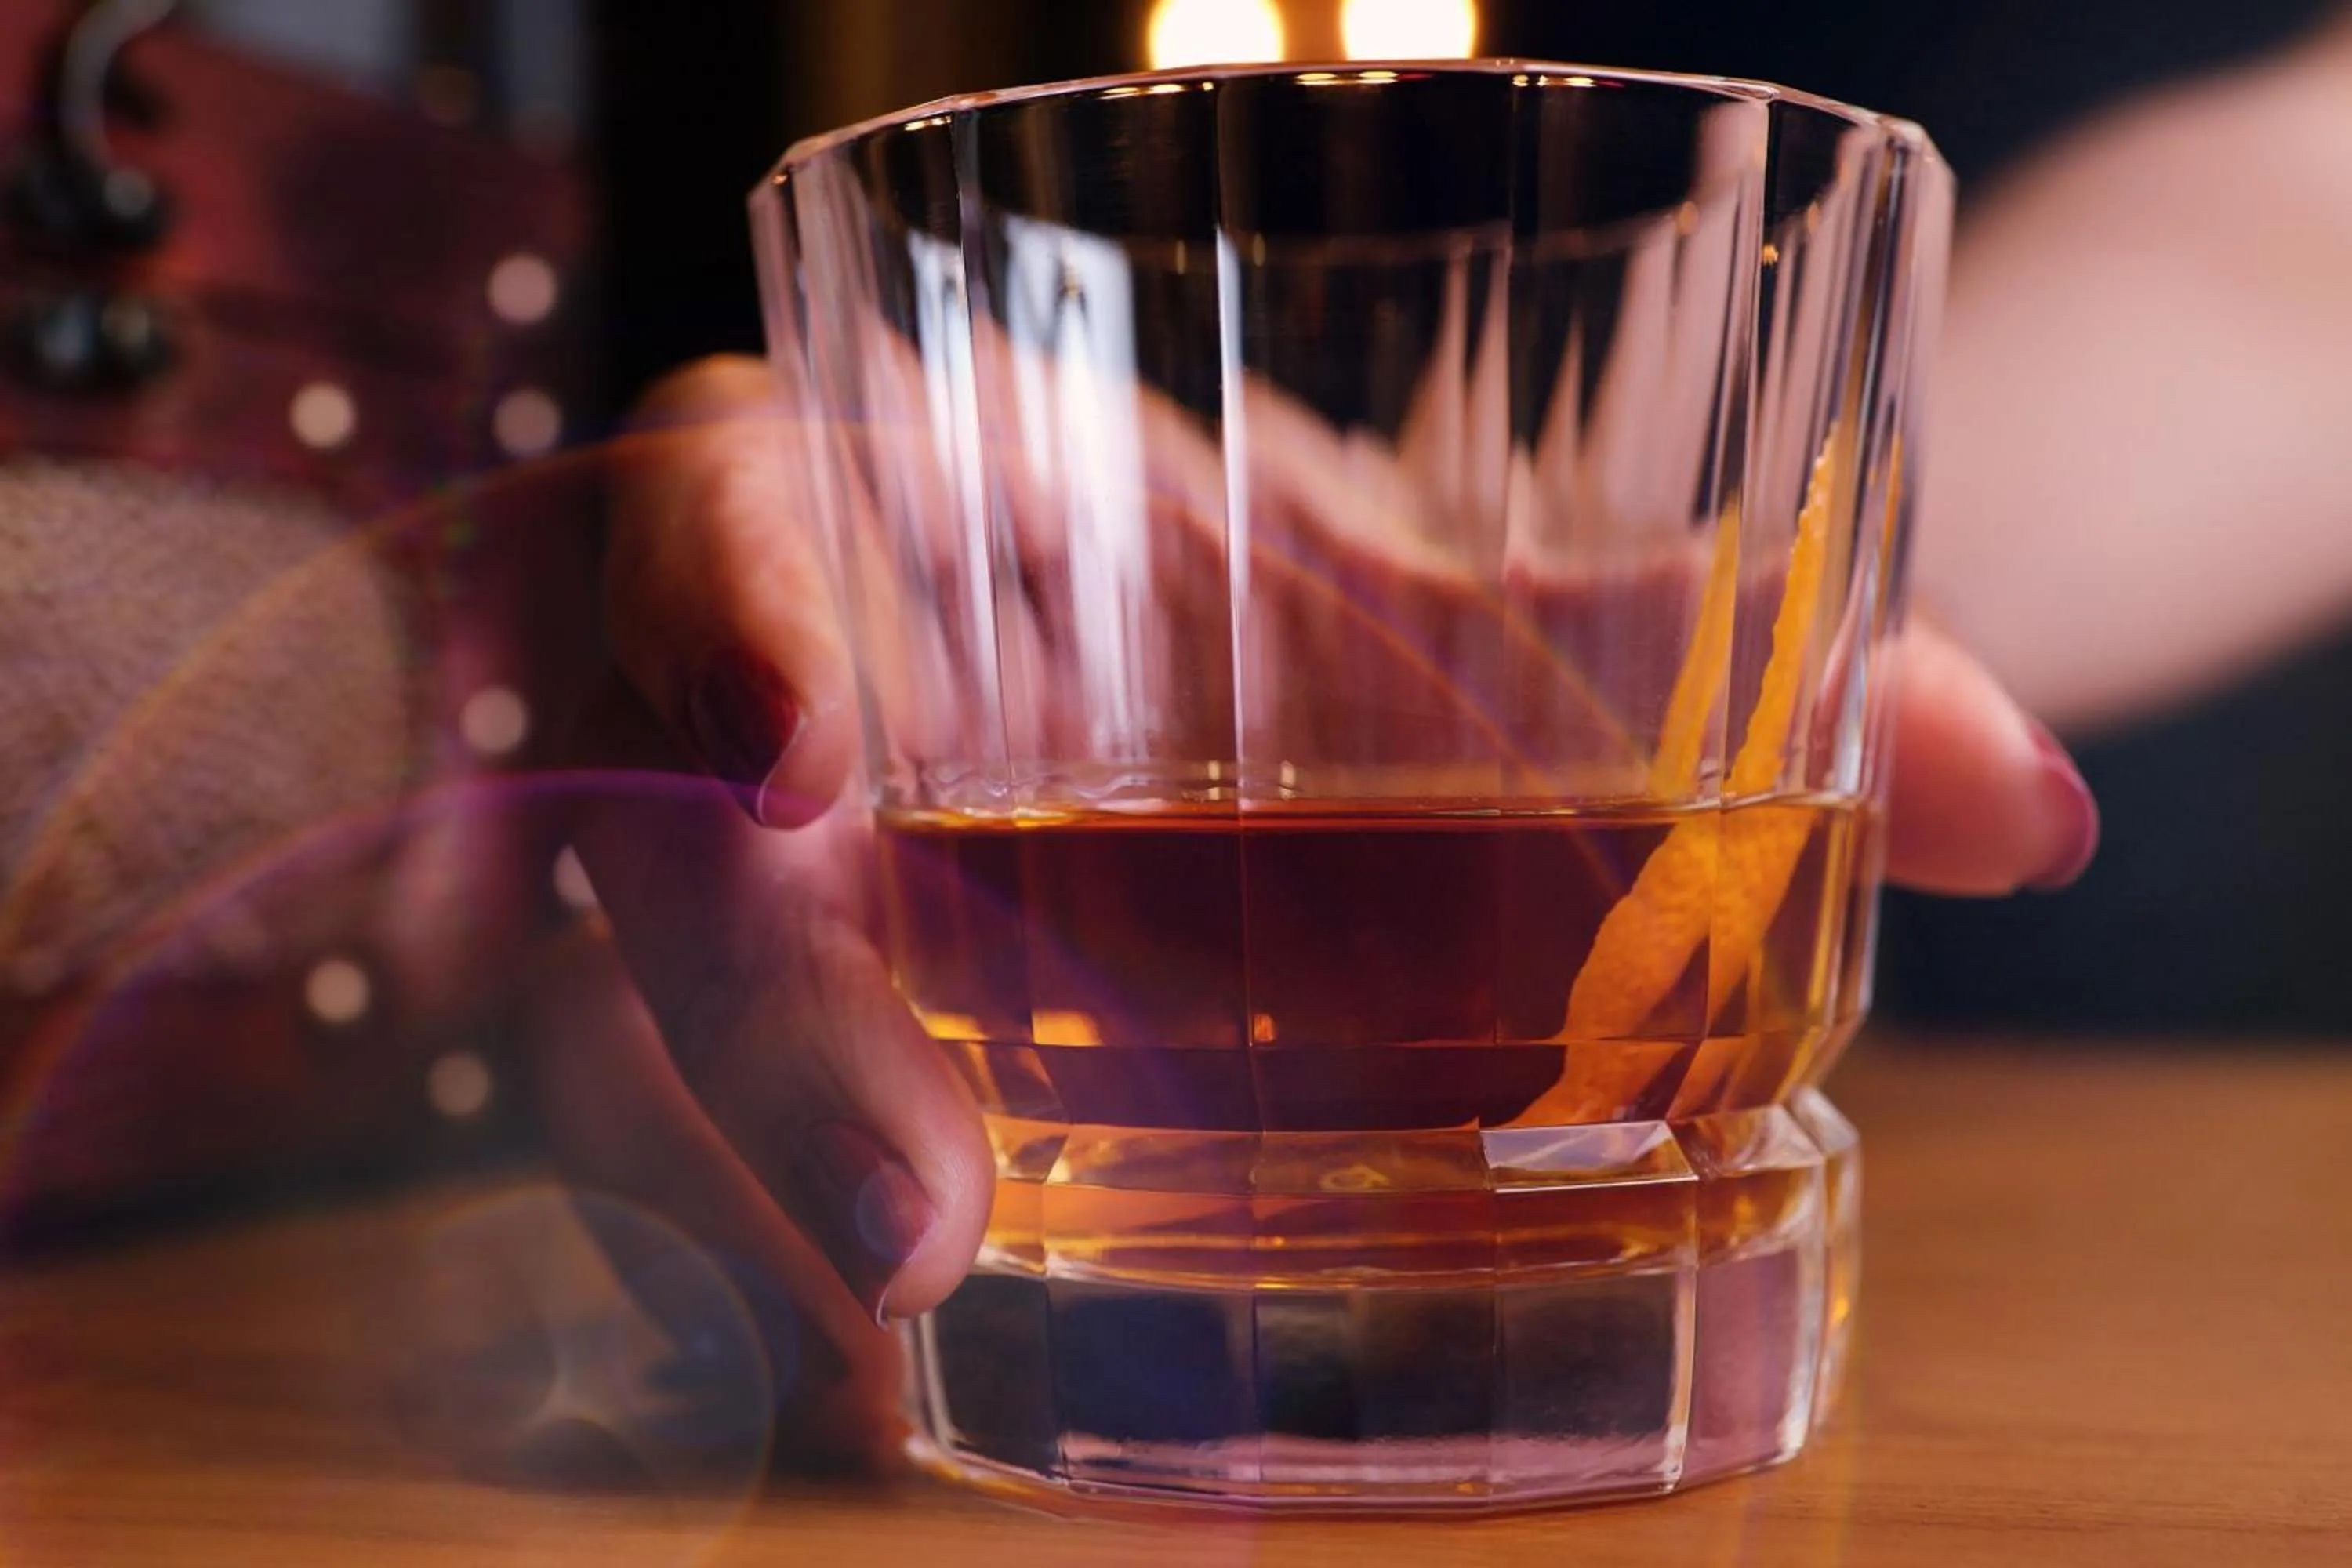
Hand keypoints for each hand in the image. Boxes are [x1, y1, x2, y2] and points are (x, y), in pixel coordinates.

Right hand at [562, 351, 2098, 1460]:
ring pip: (657, 1037)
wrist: (1166, 659)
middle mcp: (783, 697)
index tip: (798, 763)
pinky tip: (898, 1388)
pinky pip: (726, 1147)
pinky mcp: (785, 1030)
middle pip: (659, 846)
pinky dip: (787, 1266)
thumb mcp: (1414, 596)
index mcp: (901, 503)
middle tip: (907, 1226)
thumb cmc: (1265, 593)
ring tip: (893, 1369)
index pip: (720, 511)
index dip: (724, 619)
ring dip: (753, 1204)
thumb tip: (2031, 808)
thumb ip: (1667, 661)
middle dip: (758, 1030)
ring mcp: (749, 882)